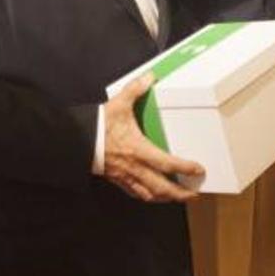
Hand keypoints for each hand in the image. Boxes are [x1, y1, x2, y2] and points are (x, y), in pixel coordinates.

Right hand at [103, 73, 203, 202]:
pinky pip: (135, 193)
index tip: (198, 169)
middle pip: (162, 188)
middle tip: (193, 194)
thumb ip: (135, 90)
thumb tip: (150, 77)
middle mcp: (135, 167)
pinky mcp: (117, 180)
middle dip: (179, 194)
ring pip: (149, 194)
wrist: (76, 141)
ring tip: (177, 197)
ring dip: (165, 198)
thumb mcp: (118, 104)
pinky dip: (147, 196)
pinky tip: (153, 195)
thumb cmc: (98, 126)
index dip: (184, 168)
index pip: (167, 164)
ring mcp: (126, 176)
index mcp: (139, 150)